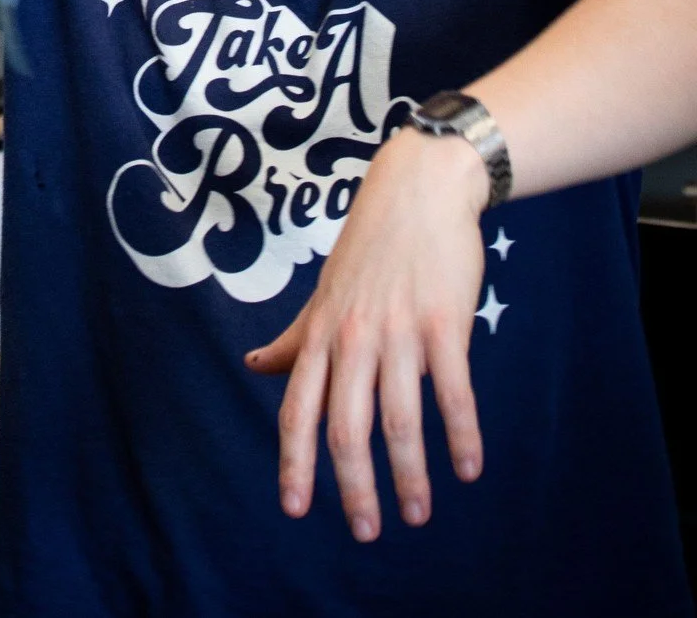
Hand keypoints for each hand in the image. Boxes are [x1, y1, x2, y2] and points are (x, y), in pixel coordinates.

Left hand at [246, 129, 488, 540]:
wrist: (418, 189)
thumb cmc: (369, 247)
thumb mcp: (324, 294)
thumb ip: (295, 338)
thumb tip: (253, 366)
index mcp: (322, 333)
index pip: (298, 408)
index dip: (294, 461)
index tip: (295, 509)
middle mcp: (354, 336)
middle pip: (345, 425)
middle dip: (353, 486)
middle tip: (366, 531)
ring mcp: (400, 331)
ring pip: (399, 418)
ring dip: (409, 475)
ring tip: (416, 514)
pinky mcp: (445, 323)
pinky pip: (453, 393)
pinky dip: (461, 436)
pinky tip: (467, 469)